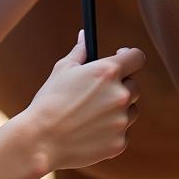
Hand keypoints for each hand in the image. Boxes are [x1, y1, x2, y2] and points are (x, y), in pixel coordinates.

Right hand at [20, 31, 143, 172]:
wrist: (41, 140)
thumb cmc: (49, 101)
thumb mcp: (62, 70)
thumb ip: (80, 51)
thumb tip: (84, 36)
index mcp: (108, 72)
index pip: (137, 57)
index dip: (130, 57)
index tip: (121, 59)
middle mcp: (120, 95)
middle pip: (135, 85)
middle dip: (121, 85)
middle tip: (100, 91)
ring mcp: (122, 121)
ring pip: (130, 110)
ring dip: (118, 109)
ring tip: (90, 114)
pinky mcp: (120, 143)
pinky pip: (122, 132)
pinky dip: (110, 131)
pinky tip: (88, 131)